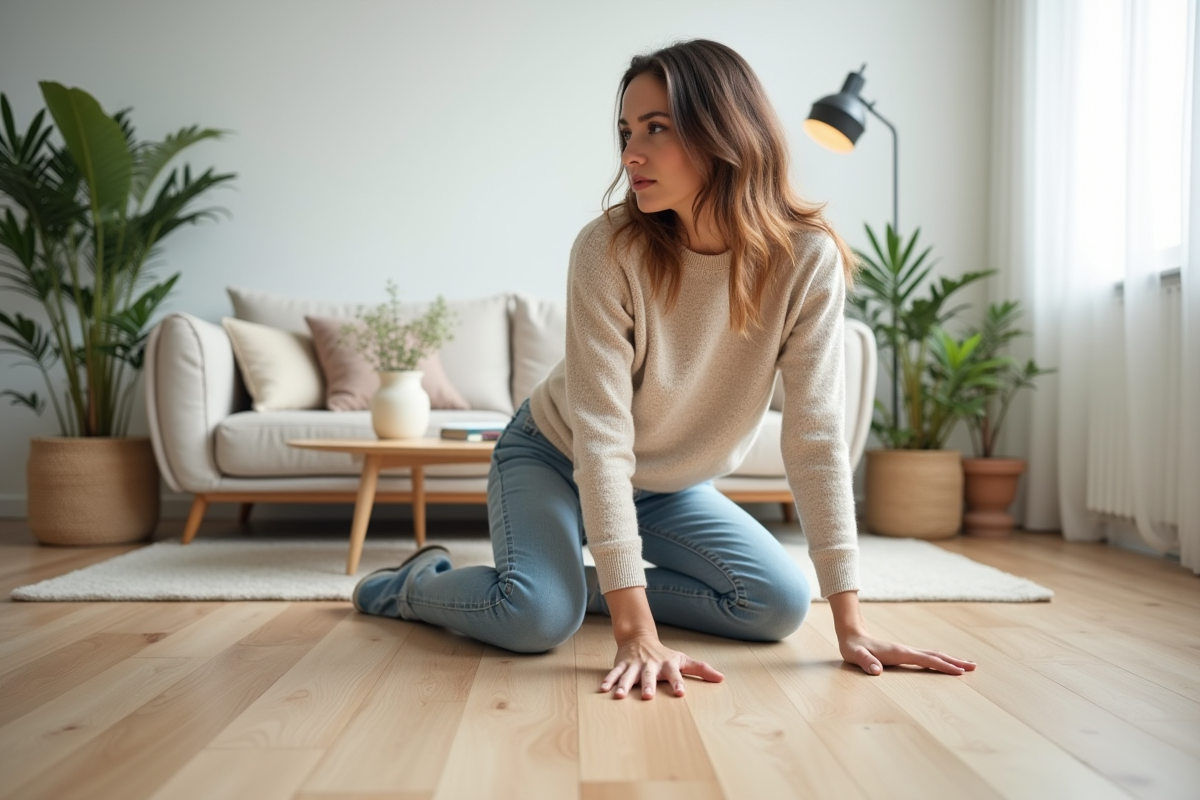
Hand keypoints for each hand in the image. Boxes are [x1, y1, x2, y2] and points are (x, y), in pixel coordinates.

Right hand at [600, 633, 724, 699]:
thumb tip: (722, 679)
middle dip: (647, 685)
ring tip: (619, 696)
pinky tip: (604, 690)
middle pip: (649, 676)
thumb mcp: (682, 660)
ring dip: (624, 685)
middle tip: (647, 695)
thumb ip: (701, 669)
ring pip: (628, 676)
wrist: (639, 637)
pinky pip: (614, 673)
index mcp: (667, 665)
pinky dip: (609, 681)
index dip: (678, 683)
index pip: (675, 674)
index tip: (681, 693)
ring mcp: (635, 665)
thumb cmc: (664, 654)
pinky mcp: (622, 665)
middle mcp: (650, 665)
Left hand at [839, 631, 977, 675]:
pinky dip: (939, 660)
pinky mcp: (904, 652)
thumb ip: (866, 662)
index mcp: (899, 652)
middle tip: (974, 667)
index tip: (959, 672)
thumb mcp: (856, 656)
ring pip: (933, 654)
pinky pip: (927, 657)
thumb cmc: (853, 648)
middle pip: (935, 655)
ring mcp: (906, 650)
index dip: (943, 666)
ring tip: (967, 665)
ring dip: (950, 660)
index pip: (926, 660)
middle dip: (955, 662)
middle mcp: (906, 650)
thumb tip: (876, 671)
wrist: (851, 634)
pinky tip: (944, 663)